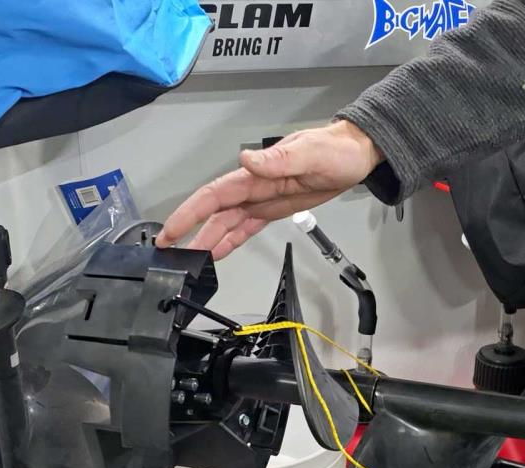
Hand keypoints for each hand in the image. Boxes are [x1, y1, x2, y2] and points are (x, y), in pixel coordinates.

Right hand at [157, 120, 382, 258]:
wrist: (355, 154)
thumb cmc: (335, 149)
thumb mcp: (309, 152)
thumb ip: (277, 158)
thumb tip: (246, 159)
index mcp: (257, 174)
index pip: (214, 194)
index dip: (190, 213)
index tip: (171, 231)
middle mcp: (254, 187)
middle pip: (214, 211)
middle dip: (189, 230)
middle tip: (169, 252)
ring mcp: (262, 199)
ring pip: (227, 222)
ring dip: (208, 239)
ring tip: (190, 261)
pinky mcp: (274, 209)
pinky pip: (247, 227)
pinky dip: (231, 240)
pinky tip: (218, 252)